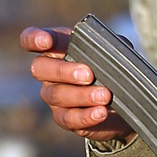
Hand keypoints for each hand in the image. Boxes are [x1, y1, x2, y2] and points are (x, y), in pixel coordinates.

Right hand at [20, 26, 134, 142]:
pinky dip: (86, 116)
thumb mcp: (114, 50)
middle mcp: (49, 72)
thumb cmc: (113, 67)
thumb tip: (107, 49)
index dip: (33, 38)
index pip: (31, 39)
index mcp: (57, 48)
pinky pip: (68, 118)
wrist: (125, 101)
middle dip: (63, 70)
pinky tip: (101, 112)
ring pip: (56, 94)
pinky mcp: (65, 118)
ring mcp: (54, 96)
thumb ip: (108, 45)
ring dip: (82, 95)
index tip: (45, 41)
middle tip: (88, 75)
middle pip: (39, 68)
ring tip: (105, 95)